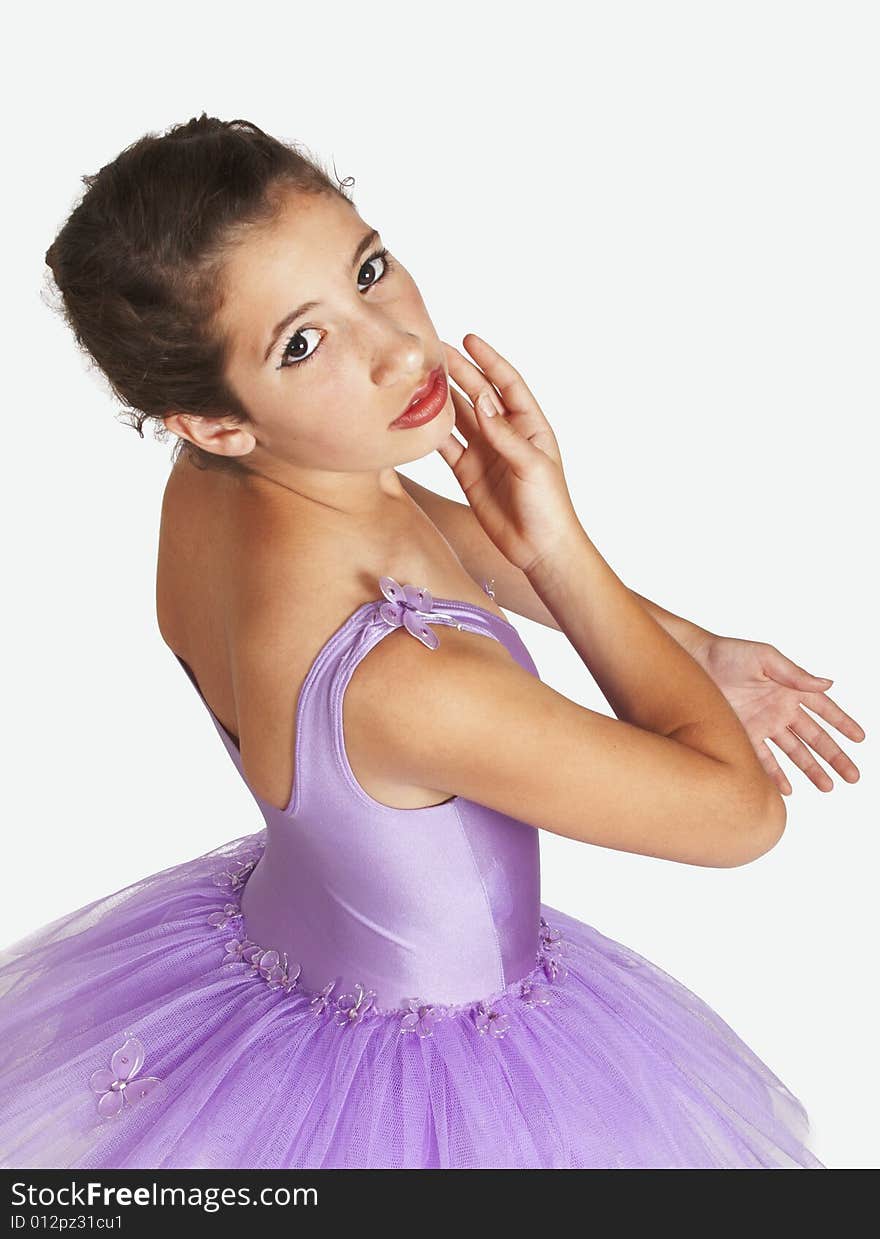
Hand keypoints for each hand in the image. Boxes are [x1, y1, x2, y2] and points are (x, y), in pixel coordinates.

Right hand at [436, 334, 581, 573]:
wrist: (539, 548)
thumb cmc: (549, 506)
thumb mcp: (532, 466)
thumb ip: (506, 435)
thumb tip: (482, 402)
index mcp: (529, 425)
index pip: (507, 384)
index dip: (488, 361)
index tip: (469, 340)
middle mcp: (505, 434)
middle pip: (478, 395)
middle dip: (459, 372)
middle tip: (435, 351)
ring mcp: (485, 452)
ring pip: (460, 417)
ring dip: (443, 397)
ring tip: (421, 377)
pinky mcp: (468, 472)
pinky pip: (447, 446)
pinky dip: (433, 431)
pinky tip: (417, 416)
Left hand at [692, 634, 864, 794]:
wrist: (693, 663)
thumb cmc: (729, 653)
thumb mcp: (766, 658)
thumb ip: (796, 674)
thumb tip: (828, 683)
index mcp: (790, 689)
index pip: (824, 709)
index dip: (842, 723)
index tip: (860, 738)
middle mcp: (779, 710)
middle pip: (814, 737)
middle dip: (834, 756)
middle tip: (853, 776)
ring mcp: (762, 724)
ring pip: (793, 752)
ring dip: (810, 769)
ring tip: (828, 786)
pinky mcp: (742, 735)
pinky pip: (763, 759)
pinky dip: (775, 775)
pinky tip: (787, 789)